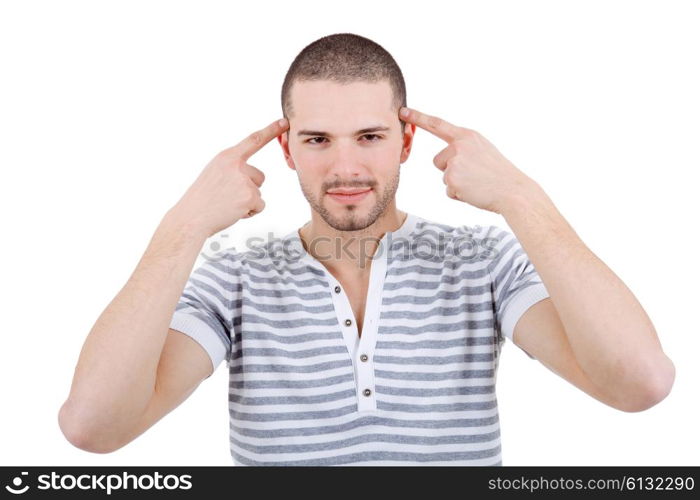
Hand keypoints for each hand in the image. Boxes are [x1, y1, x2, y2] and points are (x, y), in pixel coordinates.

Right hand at [168, 117, 288, 237]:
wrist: (191, 218)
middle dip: (249, 188)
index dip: (271, 130)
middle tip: (227, 196)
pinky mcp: (249, 197)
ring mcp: (243, 181)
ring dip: (248, 201)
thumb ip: (233, 168)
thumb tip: (257, 175)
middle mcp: (235, 165)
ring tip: (227, 204)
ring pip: (259, 192)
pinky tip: (233, 212)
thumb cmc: (202, 198)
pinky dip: (250, 212)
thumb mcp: (215, 173)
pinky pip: (260, 205)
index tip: (284, 121)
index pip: (253, 140)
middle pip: (259, 176)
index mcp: (226, 157)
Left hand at [400, 106, 535, 213]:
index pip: (437, 124)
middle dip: (450, 170)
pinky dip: (459, 194)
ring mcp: (454, 162)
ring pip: (444, 176)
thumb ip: (464, 148)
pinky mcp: (451, 179)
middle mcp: (459, 145)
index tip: (402, 111)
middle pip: (438, 160)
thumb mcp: (483, 150)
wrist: (513, 191)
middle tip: (474, 175)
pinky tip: (474, 191)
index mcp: (467, 136)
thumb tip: (447, 157)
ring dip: (456, 183)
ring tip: (476, 183)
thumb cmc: (499, 173)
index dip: (418, 117)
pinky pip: (448, 190)